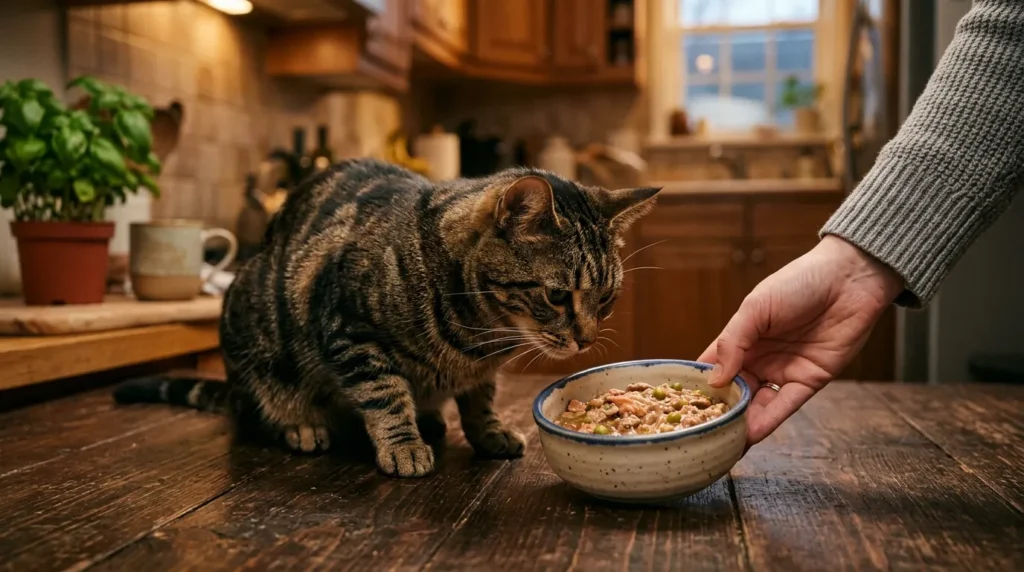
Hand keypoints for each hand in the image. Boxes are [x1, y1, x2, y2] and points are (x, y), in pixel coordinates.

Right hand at [699, 236, 903, 447]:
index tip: (679, 407)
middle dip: (719, 413)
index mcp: (741, 339)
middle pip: (733, 392)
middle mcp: (759, 359)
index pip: (712, 368)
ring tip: (723, 443)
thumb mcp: (756, 307)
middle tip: (699, 435)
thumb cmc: (798, 282)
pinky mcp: (810, 381)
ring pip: (757, 404)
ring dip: (741, 424)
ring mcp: (783, 371)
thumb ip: (733, 342)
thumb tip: (713, 380)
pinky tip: (750, 434)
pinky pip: (785, 405)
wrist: (849, 278)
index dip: (697, 386)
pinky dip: (768, 420)